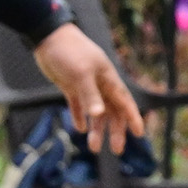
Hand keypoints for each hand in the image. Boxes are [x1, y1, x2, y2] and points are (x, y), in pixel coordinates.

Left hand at [31, 23, 140, 155]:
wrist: (48, 38)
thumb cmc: (68, 52)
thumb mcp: (80, 73)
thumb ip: (90, 94)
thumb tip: (98, 114)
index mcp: (107, 79)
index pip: (124, 102)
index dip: (132, 117)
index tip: (139, 133)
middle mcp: (99, 83)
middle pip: (112, 111)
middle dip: (115, 130)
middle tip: (116, 150)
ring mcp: (85, 85)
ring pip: (96, 111)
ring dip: (96, 129)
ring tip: (93, 147)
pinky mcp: (70, 86)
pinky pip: (79, 106)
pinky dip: (80, 117)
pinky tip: (80, 129)